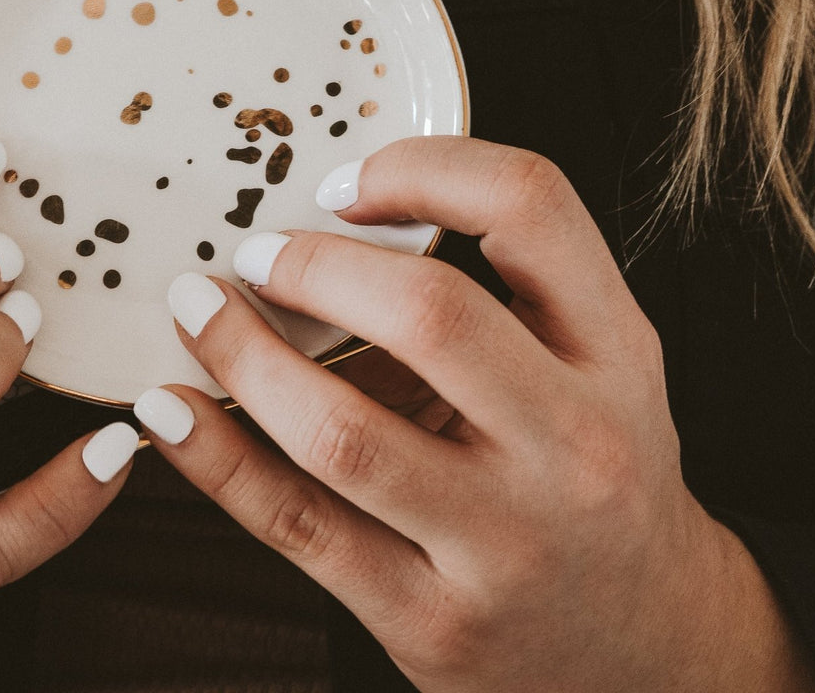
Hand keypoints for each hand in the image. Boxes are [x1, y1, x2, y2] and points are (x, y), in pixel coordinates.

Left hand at [135, 136, 814, 692]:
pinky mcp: (432, 620)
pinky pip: (298, 524)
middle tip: (252, 251)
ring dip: (241, 355)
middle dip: (312, 266)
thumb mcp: (592, 362)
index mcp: (615, 350)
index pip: (529, 207)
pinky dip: (214, 457)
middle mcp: (574, 446)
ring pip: (343, 432)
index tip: (339, 183)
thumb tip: (328, 212)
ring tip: (195, 308)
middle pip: (428, 315)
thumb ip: (500, 285)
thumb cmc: (593, 470)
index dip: (420, 168)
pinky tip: (167, 411)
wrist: (647, 647)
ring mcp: (505, 543)